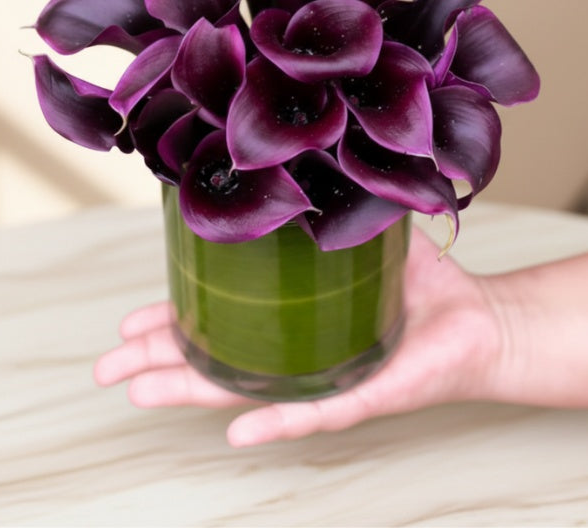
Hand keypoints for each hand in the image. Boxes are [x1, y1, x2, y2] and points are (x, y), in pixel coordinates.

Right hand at [94, 226, 502, 446]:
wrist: (480, 319)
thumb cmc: (425, 283)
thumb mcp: (366, 232)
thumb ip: (332, 202)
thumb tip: (300, 157)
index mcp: (293, 314)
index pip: (223, 319)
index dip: (175, 320)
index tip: (131, 319)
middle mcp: (298, 350)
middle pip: (217, 360)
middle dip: (159, 362)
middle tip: (107, 367)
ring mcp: (323, 376)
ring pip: (245, 391)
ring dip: (192, 392)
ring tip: (140, 392)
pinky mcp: (361, 394)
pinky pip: (311, 411)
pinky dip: (273, 420)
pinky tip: (234, 431)